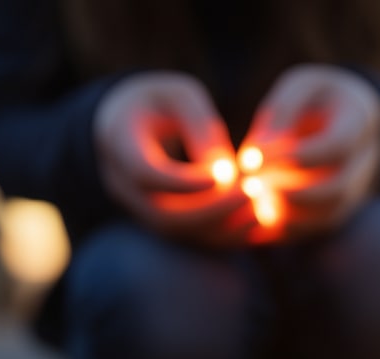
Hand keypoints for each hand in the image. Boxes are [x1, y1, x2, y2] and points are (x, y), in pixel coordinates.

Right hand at [94, 72, 251, 246]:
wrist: (130, 123)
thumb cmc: (160, 101)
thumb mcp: (181, 97)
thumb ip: (201, 128)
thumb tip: (226, 175)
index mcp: (118, 143)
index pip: (146, 174)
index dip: (184, 181)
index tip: (227, 173)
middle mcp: (121, 184)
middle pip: (163, 215)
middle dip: (212, 209)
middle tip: (253, 192)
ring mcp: (137, 209)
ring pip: (178, 233)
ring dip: (221, 227)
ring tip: (260, 209)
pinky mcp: (158, 222)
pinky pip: (188, 239)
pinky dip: (222, 235)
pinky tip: (255, 221)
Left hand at [244, 65, 379, 238]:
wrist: (340, 119)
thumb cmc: (314, 99)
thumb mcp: (299, 88)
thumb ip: (280, 114)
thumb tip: (256, 154)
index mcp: (360, 121)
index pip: (338, 146)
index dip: (297, 156)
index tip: (254, 158)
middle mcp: (366, 161)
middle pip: (338, 189)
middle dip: (291, 192)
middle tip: (250, 185)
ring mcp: (356, 190)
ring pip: (328, 217)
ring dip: (286, 216)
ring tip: (250, 202)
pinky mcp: (339, 210)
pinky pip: (316, 230)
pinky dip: (284, 231)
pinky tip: (253, 218)